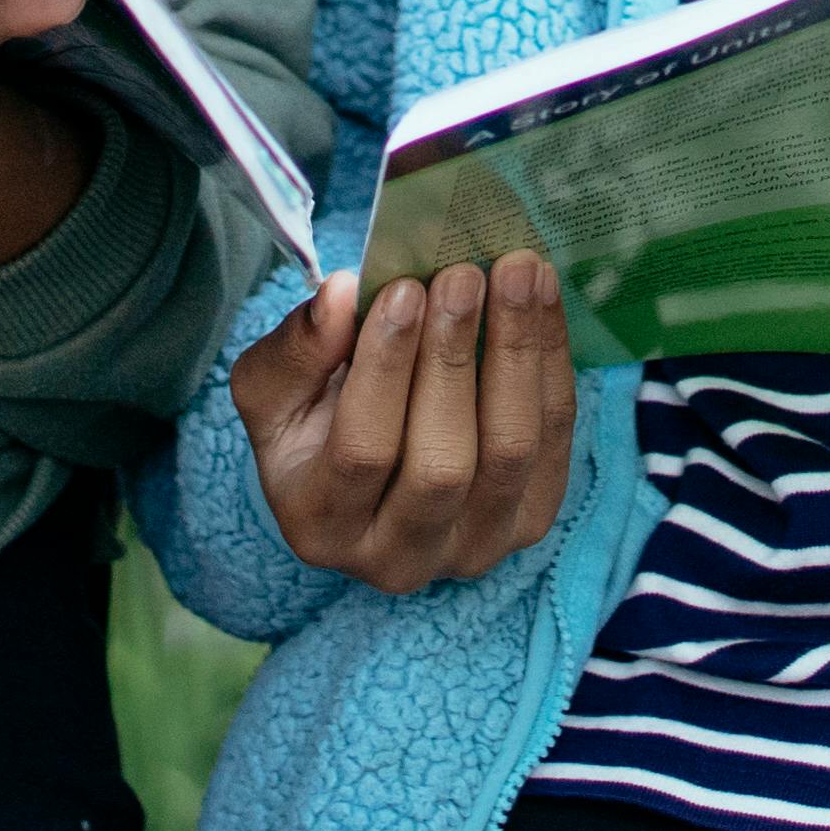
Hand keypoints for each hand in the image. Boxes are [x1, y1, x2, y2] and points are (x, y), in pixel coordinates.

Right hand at [234, 253, 572, 596]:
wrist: (374, 466)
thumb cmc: (313, 424)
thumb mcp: (274, 390)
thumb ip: (296, 349)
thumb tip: (339, 294)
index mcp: (321, 527)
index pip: (362, 452)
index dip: (386, 369)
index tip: (404, 290)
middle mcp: (398, 558)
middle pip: (442, 463)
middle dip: (454, 358)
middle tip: (463, 275)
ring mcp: (474, 548)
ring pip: (510, 453)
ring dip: (517, 353)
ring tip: (516, 272)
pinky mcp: (529, 521)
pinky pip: (554, 440)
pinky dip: (551, 363)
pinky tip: (541, 298)